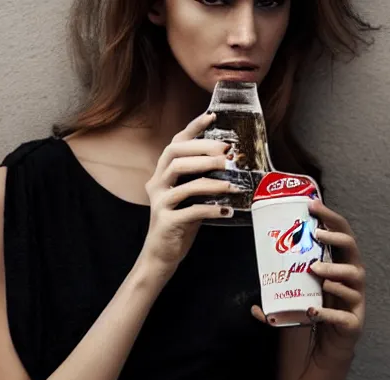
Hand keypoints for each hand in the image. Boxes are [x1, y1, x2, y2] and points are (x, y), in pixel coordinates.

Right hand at [140, 112, 243, 276]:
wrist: (161, 253)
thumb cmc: (179, 222)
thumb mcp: (190, 196)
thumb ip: (202, 179)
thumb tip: (232, 162)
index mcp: (162, 174)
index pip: (175, 144)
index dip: (193, 128)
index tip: (212, 116)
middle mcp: (157, 184)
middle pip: (175, 156)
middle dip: (203, 151)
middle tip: (227, 153)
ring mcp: (160, 203)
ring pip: (185, 183)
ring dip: (212, 182)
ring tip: (233, 185)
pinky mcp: (166, 221)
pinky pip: (191, 211)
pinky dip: (212, 210)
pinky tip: (227, 211)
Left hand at [251, 199, 365, 355]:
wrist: (329, 347)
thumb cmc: (315, 314)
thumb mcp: (295, 298)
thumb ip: (276, 297)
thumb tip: (252, 305)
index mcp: (339, 266)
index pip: (340, 236)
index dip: (331, 219)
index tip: (313, 205)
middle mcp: (351, 279)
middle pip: (353, 250)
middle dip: (336, 238)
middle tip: (317, 234)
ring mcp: (355, 300)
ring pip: (353, 278)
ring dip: (334, 270)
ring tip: (315, 270)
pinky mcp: (353, 322)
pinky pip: (343, 315)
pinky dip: (327, 312)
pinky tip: (312, 311)